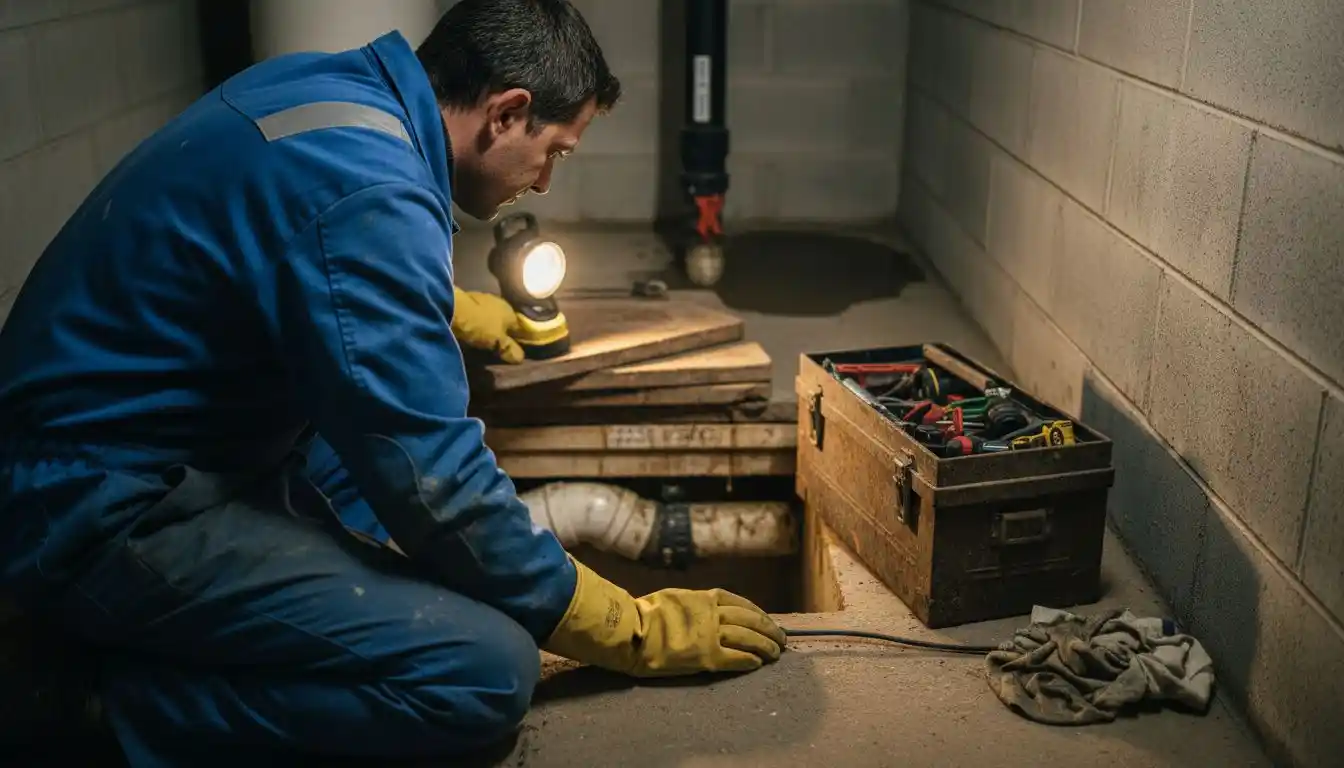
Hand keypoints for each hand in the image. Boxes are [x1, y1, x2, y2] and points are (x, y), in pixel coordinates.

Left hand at [451, 287, 523, 363]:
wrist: (450, 307)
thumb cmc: (480, 326)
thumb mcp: (498, 342)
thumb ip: (509, 349)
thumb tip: (520, 357)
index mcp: (511, 311)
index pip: (519, 327)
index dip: (519, 340)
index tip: (515, 351)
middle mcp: (499, 303)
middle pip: (504, 321)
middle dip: (502, 333)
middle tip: (498, 348)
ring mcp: (482, 300)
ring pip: (490, 317)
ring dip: (488, 327)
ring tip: (483, 342)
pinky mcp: (466, 301)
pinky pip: (476, 315)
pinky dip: (475, 323)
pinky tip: (471, 332)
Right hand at [543, 556, 786, 676]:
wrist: (632, 631)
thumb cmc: (645, 613)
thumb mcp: (674, 598)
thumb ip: (693, 604)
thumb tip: (704, 609)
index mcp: (704, 598)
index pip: (740, 603)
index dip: (758, 612)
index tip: (767, 620)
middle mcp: (713, 614)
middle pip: (750, 620)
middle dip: (769, 629)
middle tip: (781, 639)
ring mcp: (711, 635)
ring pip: (749, 638)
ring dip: (765, 646)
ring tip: (775, 653)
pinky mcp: (708, 657)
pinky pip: (736, 659)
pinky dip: (750, 660)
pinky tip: (757, 664)